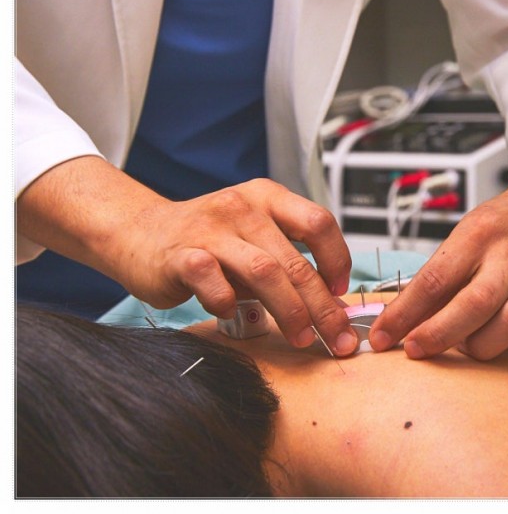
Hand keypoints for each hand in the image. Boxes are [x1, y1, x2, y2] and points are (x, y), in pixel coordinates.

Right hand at [113, 178, 357, 354]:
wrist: (139, 232)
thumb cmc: (207, 240)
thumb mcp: (254, 236)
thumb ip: (287, 260)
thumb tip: (330, 303)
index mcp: (267, 197)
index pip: (318, 223)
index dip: (337, 260)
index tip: (340, 292)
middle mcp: (242, 207)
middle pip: (295, 260)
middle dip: (322, 306)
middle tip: (336, 337)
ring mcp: (210, 229)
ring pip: (265, 272)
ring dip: (290, 311)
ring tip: (301, 338)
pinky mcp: (181, 255)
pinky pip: (214, 282)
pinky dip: (228, 304)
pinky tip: (229, 313)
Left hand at [368, 180, 507, 366]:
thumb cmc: (505, 225)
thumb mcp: (466, 234)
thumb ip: (440, 275)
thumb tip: (400, 318)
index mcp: (480, 235)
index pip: (435, 280)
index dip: (404, 313)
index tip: (382, 337)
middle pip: (474, 305)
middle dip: (438, 334)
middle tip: (415, 350)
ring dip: (483, 346)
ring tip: (467, 347)